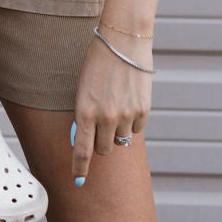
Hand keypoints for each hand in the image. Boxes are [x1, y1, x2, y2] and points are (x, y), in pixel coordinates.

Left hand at [71, 32, 151, 183]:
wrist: (123, 40)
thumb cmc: (98, 62)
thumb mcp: (83, 87)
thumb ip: (84, 114)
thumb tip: (83, 140)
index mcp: (86, 111)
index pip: (82, 151)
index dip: (80, 169)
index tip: (78, 181)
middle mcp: (106, 117)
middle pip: (104, 150)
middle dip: (101, 143)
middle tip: (101, 126)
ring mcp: (126, 115)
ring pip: (121, 140)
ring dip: (117, 130)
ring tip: (116, 104)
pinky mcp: (143, 110)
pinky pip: (137, 129)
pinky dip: (132, 121)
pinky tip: (129, 100)